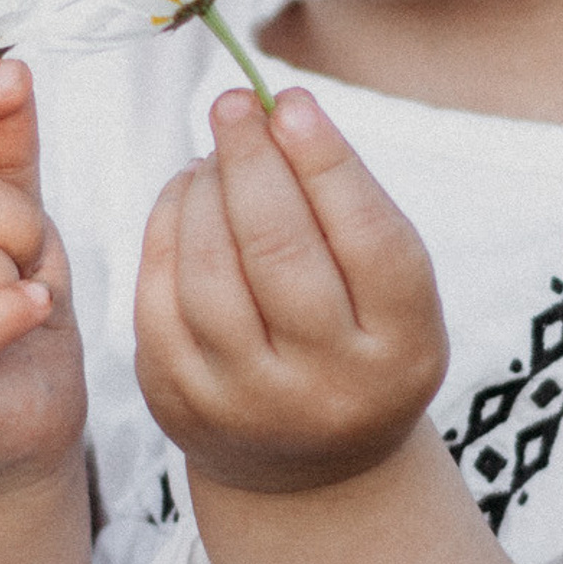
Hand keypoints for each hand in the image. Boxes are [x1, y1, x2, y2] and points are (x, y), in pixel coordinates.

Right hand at [0, 58, 86, 494]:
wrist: (13, 424)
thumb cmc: (4, 306)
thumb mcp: (14, 214)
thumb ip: (4, 146)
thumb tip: (4, 64)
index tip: (15, 77)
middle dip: (5, 215)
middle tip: (30, 251)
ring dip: (1, 272)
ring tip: (23, 290)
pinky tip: (31, 310)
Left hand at [135, 87, 447, 493]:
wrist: (312, 462)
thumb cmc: (358, 336)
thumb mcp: (388, 288)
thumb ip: (348, 207)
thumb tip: (277, 110)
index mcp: (402, 347)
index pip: (368, 240)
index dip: (326, 162)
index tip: (290, 101)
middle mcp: (329, 386)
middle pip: (280, 254)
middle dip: (251, 163)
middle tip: (233, 104)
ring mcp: (248, 404)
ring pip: (209, 274)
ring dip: (204, 192)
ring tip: (215, 152)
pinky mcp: (180, 403)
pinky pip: (159, 298)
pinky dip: (166, 229)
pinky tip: (185, 194)